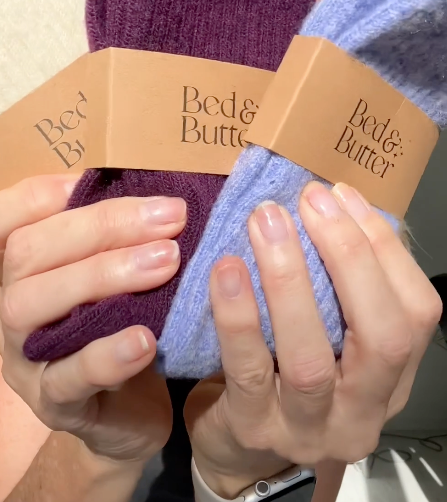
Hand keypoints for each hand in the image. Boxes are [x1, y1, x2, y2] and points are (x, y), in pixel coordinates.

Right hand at [0, 174, 186, 465]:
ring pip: (33, 306)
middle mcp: (12, 310)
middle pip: (25, 253)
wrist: (132, 411)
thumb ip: (117, 234)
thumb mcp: (116, 273)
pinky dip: (107, 353)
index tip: (90, 182)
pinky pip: (68, 376)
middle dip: (100, 226)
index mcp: (22, 273)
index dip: (29, 198)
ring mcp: (24, 359)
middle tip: (169, 217)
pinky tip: (146, 338)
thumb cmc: (124, 325)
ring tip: (166, 262)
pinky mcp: (53, 405)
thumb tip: (155, 186)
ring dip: (104, 274)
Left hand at [185, 182, 441, 497]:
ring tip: (267, 223)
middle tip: (310, 201)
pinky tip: (228, 269)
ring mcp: (309, 428)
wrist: (239, 447)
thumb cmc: (284, 373)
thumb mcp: (327, 332)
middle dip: (350, 257)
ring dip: (289, 280)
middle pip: (382, 337)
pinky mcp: (254, 429)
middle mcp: (363, 409)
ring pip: (311, 358)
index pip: (415, 312)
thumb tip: (332, 204)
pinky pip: (248, 370)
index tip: (341, 196)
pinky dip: (239, 315)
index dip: (383, 248)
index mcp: (391, 377)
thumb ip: (338, 282)